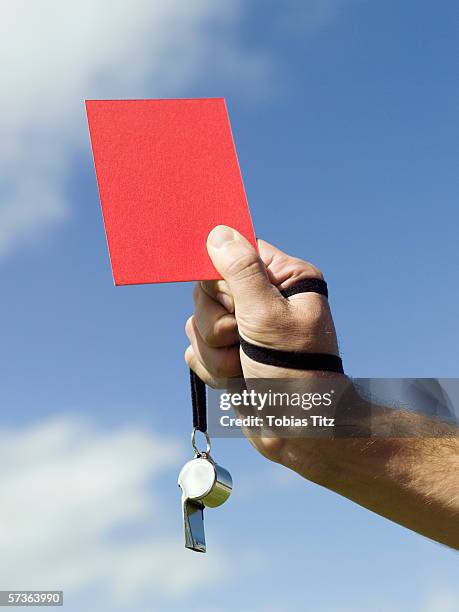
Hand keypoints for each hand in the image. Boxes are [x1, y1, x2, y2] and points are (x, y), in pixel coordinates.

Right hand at [185, 225, 340, 462]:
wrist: (299, 432)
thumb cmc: (297, 374)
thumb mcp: (268, 317)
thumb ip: (242, 273)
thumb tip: (218, 233)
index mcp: (284, 278)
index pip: (235, 252)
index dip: (220, 275)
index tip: (228, 301)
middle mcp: (262, 298)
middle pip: (207, 289)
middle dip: (218, 323)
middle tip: (243, 341)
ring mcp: (243, 327)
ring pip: (197, 322)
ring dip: (216, 352)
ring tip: (245, 366)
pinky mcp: (229, 352)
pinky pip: (196, 350)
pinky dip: (212, 368)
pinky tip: (238, 378)